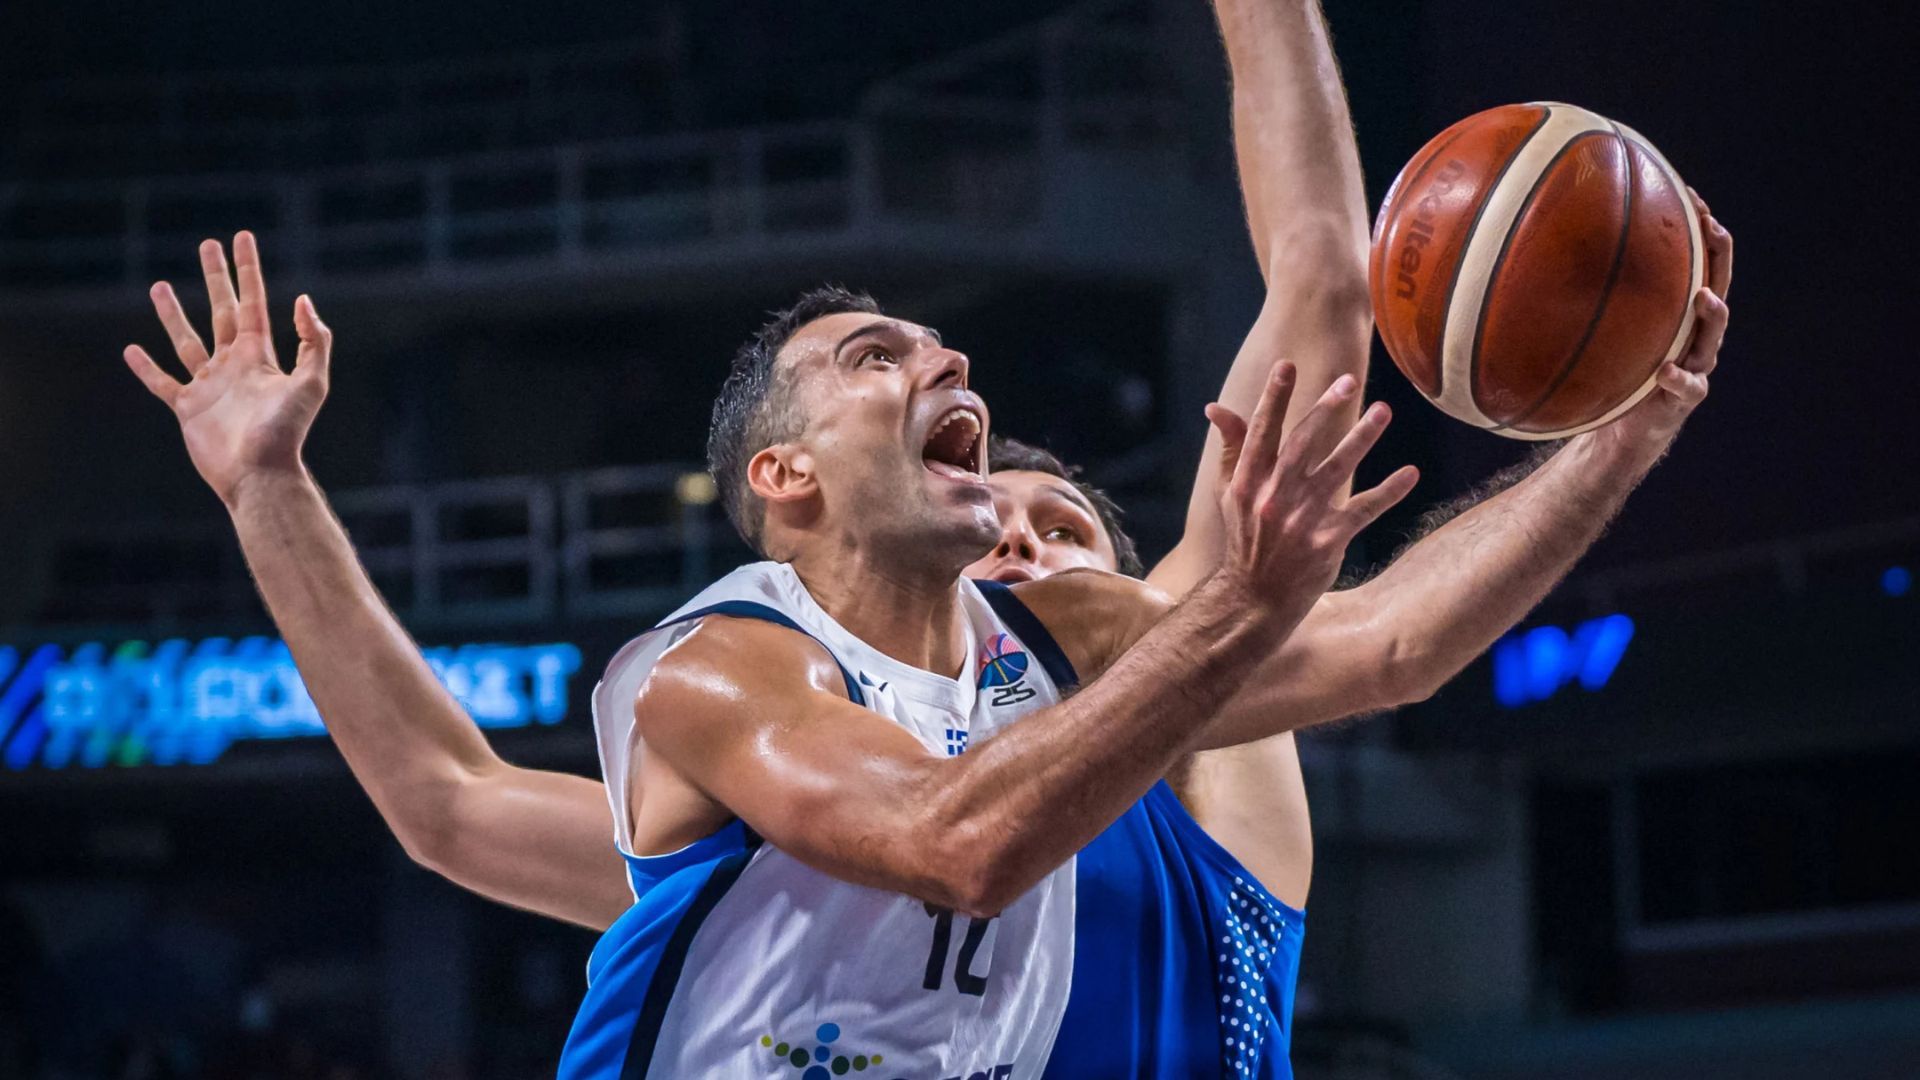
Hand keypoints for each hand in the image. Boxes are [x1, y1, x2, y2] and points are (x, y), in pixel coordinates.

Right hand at [123, 231, 331, 508]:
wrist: (260, 475)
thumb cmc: (287, 432)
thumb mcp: (311, 383)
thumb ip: (312, 341)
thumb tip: (303, 300)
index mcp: (261, 356)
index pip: (253, 302)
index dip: (248, 270)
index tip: (241, 237)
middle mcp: (235, 365)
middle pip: (221, 311)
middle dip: (215, 278)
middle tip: (205, 244)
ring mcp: (210, 386)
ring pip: (188, 341)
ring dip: (173, 314)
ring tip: (158, 285)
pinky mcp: (189, 409)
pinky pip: (163, 383)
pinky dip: (147, 368)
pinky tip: (132, 350)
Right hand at [1204, 363, 1419, 606]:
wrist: (1255, 597)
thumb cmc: (1244, 537)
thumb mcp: (1230, 493)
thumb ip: (1230, 448)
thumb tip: (1215, 408)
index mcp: (1247, 482)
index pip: (1261, 431)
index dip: (1274, 397)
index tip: (1288, 365)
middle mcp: (1273, 497)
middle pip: (1302, 444)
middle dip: (1325, 409)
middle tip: (1349, 381)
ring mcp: (1302, 519)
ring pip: (1337, 469)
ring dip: (1362, 437)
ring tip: (1383, 411)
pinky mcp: (1329, 540)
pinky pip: (1364, 509)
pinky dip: (1389, 491)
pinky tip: (1410, 473)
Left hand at [1584, 188, 1732, 456]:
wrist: (1622, 429)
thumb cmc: (1610, 371)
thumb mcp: (1599, 332)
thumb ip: (1585, 301)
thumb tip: (1533, 254)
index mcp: (1678, 311)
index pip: (1698, 261)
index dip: (1700, 228)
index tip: (1690, 194)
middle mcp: (1694, 333)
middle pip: (1718, 285)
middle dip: (1719, 256)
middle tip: (1713, 229)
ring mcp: (1696, 364)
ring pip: (1713, 335)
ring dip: (1711, 314)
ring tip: (1701, 297)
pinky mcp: (1686, 397)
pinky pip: (1688, 386)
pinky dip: (1678, 378)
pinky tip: (1665, 371)